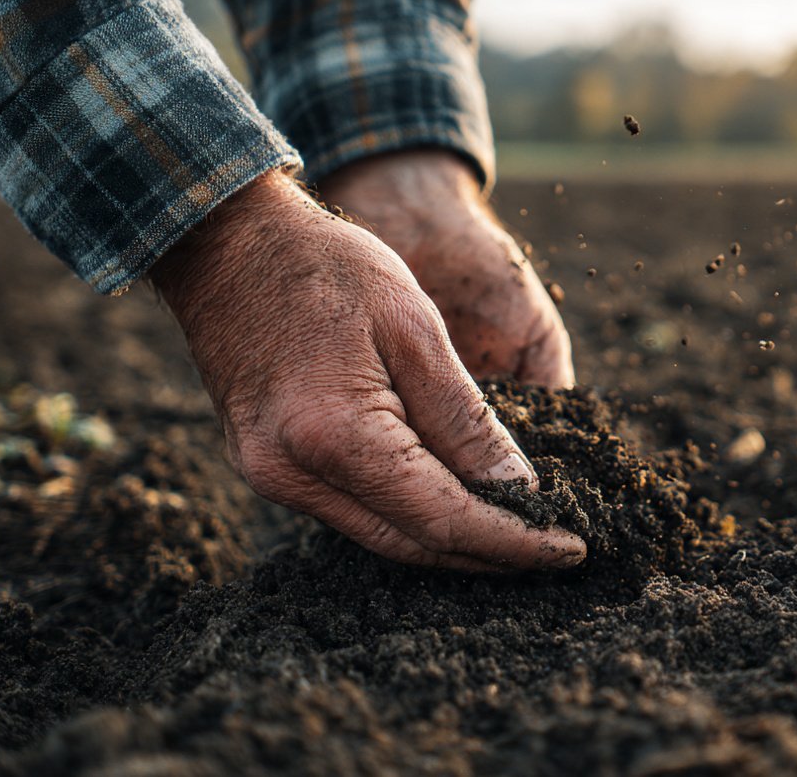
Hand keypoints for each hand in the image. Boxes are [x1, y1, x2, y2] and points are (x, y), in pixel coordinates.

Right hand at [148, 170, 585, 570]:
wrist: (226, 242)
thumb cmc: (325, 267)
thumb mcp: (416, 329)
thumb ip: (467, 420)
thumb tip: (519, 490)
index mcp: (335, 436)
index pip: (445, 519)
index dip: (514, 541)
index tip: (571, 548)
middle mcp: (292, 474)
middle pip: (412, 544)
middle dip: (490, 554)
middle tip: (554, 549)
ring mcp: (270, 477)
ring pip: (382, 537)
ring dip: (451, 539)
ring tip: (517, 532)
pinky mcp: (265, 468)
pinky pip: (351, 512)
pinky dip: (408, 515)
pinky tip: (453, 501)